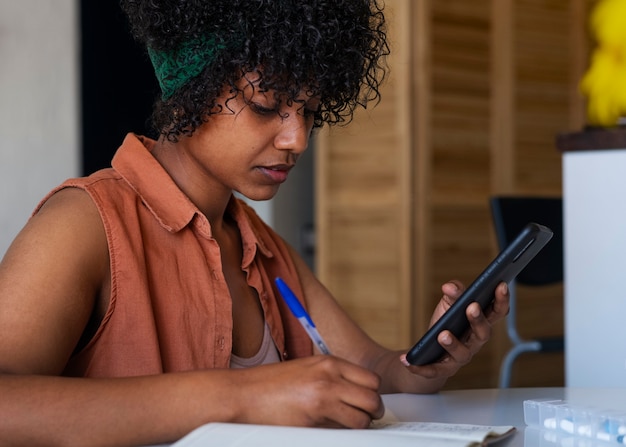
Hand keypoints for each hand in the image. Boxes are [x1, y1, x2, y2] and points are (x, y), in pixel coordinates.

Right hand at [235, 355, 384, 427]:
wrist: (243, 394)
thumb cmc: (269, 385)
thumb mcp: (305, 370)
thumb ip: (330, 378)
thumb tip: (352, 394)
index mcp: (328, 362)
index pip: (371, 378)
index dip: (372, 394)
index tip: (367, 403)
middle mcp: (329, 376)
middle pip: (372, 397)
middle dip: (372, 412)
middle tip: (365, 418)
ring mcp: (323, 396)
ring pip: (363, 417)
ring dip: (360, 425)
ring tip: (348, 426)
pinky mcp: (314, 417)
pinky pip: (344, 430)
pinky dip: (343, 433)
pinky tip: (331, 430)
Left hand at [400, 280, 509, 379]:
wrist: (428, 353)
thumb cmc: (444, 324)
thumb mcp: (448, 304)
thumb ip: (453, 293)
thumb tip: (450, 287)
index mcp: (480, 323)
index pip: (497, 312)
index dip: (502, 300)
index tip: (501, 284)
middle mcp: (475, 342)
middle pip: (483, 333)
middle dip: (478, 320)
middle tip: (472, 307)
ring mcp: (461, 357)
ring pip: (462, 353)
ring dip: (453, 343)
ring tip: (442, 334)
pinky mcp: (443, 370)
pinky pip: (433, 370)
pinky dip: (421, 367)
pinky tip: (406, 359)